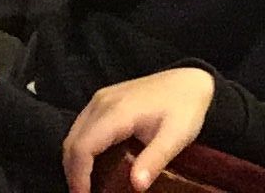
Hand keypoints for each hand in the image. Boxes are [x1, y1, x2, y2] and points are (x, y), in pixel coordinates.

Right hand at [63, 68, 214, 192]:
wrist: (191, 82)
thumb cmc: (185, 109)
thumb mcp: (176, 137)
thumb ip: (154, 159)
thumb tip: (136, 186)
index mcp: (117, 111)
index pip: (83, 147)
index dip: (78, 176)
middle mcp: (103, 102)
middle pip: (72, 141)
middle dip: (73, 173)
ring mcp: (102, 98)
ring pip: (74, 133)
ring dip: (74, 161)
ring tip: (87, 186)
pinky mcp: (105, 98)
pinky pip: (82, 126)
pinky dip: (81, 148)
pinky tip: (92, 165)